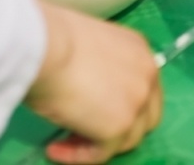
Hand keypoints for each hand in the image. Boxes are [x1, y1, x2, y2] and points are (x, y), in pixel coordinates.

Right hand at [27, 1, 161, 163]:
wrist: (45, 46)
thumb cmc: (52, 40)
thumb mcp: (87, 46)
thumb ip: (99, 67)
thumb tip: (86, 88)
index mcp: (139, 50)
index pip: (142, 87)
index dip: (120, 103)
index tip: (90, 108)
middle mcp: (148, 74)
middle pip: (145, 116)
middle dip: (118, 128)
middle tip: (83, 129)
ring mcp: (138, 102)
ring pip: (127, 138)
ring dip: (96, 143)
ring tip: (64, 141)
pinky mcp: (120, 126)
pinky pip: (102, 153)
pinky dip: (79, 156)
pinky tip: (56, 149)